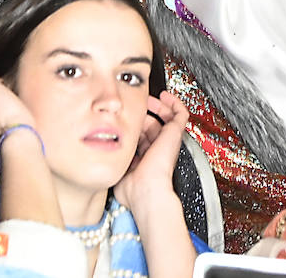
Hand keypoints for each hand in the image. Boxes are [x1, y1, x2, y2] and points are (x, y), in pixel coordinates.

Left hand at [113, 91, 187, 215]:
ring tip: (150, 97)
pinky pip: (181, 113)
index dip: (135, 124)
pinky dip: (175, 103)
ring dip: (159, 105)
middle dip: (145, 113)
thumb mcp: (119, 170)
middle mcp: (158, 148)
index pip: (142, 135)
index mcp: (146, 157)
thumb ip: (115, 160)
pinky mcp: (175, 133)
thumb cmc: (133, 187)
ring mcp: (167, 141)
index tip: (126, 116)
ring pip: (167, 117)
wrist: (146, 189)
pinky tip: (165, 96)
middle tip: (137, 104)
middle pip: (153, 123)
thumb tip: (105, 153)